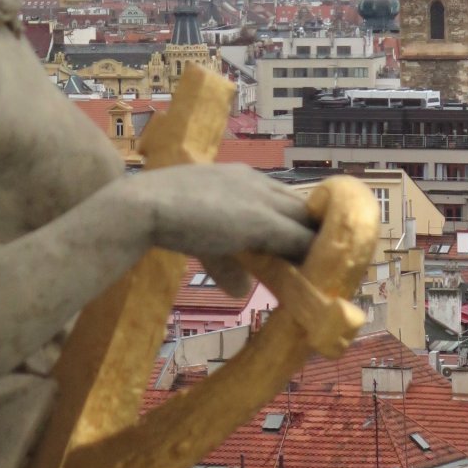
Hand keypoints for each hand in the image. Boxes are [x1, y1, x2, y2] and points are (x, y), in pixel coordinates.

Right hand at [129, 165, 315, 265]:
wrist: (143, 205)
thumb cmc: (162, 216)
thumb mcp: (200, 238)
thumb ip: (226, 263)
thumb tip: (241, 290)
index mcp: (241, 177)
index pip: (284, 197)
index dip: (296, 222)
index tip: (302, 247)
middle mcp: (257, 182)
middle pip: (302, 205)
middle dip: (314, 232)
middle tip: (321, 261)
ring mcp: (261, 200)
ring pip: (307, 221)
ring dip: (317, 244)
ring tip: (324, 269)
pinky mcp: (262, 220)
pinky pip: (300, 238)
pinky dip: (312, 255)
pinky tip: (318, 274)